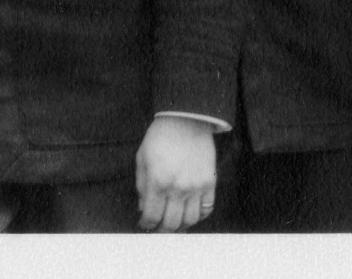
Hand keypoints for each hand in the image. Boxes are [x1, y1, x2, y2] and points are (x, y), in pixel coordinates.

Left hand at [134, 113, 216, 231]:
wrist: (185, 121)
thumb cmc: (160, 138)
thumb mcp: (142, 158)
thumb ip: (141, 186)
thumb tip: (143, 208)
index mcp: (158, 181)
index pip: (152, 215)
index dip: (146, 224)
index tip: (144, 224)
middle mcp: (178, 188)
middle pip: (171, 223)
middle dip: (162, 230)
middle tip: (158, 230)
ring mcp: (196, 187)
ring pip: (190, 221)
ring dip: (181, 226)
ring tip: (174, 224)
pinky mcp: (210, 183)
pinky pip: (206, 209)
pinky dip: (198, 216)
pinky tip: (190, 213)